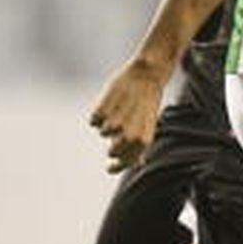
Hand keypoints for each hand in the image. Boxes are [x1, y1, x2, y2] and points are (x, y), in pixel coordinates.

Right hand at [90, 59, 165, 173]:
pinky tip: (110, 103)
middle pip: (112, 151)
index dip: (117, 167)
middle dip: (113, 146)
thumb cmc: (147, 101)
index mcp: (143, 139)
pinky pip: (93, 121)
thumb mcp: (149, 123)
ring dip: (107, 124)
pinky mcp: (102, 110)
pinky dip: (99, 113)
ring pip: (103, 133)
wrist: (146, 75)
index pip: (126, 161)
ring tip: (120, 109)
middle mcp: (129, 134)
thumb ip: (141, 144)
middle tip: (117, 134)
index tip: (109, 168)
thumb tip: (138, 162)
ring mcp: (115, 122)